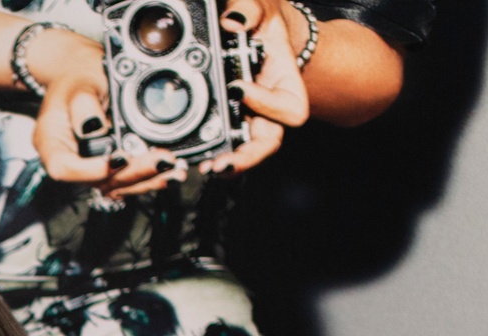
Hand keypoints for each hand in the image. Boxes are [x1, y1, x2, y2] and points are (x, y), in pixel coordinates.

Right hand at [23, 25, 180, 199]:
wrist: (84, 75)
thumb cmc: (77, 77)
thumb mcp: (78, 84)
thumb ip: (83, 105)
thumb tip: (94, 128)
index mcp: (51, 142)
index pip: (63, 168)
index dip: (92, 171)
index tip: (120, 159)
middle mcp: (68, 160)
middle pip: (95, 181)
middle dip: (131, 174)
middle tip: (161, 161)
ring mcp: (87, 168)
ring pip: (114, 186)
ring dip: (145, 181)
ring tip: (172, 171)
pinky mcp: (106, 168)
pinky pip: (124, 180)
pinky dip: (147, 178)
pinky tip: (167, 173)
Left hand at [201, 0, 309, 174]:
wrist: (251, 29)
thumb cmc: (261, 20)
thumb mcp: (260, 8)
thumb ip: (249, 10)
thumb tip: (234, 20)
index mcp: (284, 81)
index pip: (290, 107)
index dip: (268, 103)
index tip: (238, 89)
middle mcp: (269, 105)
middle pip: (269, 141)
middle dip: (248, 156)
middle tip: (223, 163)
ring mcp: (249, 116)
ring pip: (247, 150)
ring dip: (230, 163)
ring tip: (209, 168)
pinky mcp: (229, 121)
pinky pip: (226, 143)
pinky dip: (213, 152)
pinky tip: (197, 160)